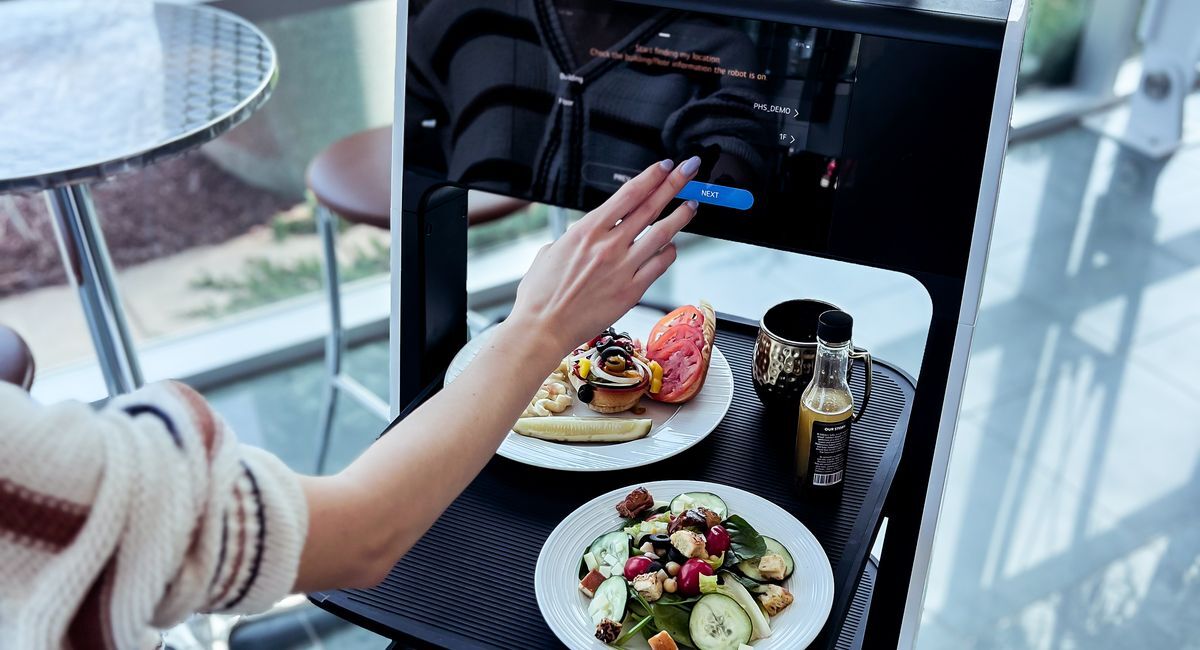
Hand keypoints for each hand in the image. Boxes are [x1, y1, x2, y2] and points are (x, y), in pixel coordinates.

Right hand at [509, 156, 701, 355]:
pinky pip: (660, 266)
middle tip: (689, 171)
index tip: (665, 167)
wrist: (542, 328)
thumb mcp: (550, 251)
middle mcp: (609, 246)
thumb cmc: (540, 295)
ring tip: (691, 205)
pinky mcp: (632, 291)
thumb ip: (575, 237)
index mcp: (586, 230)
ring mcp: (623, 268)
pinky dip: (669, 253)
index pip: (628, 194)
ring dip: (680, 216)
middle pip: (650, 207)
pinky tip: (672, 247)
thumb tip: (586, 232)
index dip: (651, 176)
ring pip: (662, 234)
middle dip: (673, 185)